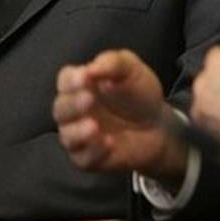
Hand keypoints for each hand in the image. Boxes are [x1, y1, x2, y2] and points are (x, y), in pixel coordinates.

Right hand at [54, 49, 187, 181]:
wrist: (158, 126)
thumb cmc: (139, 94)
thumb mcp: (133, 70)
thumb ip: (114, 63)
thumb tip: (92, 68)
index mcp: (81, 85)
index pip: (65, 80)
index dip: (72, 79)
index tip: (85, 77)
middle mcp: (75, 110)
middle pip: (61, 108)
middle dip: (73, 104)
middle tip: (89, 99)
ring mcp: (79, 135)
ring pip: (67, 135)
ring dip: (78, 131)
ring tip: (95, 126)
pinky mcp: (89, 158)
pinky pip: (83, 158)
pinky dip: (94, 151)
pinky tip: (109, 143)